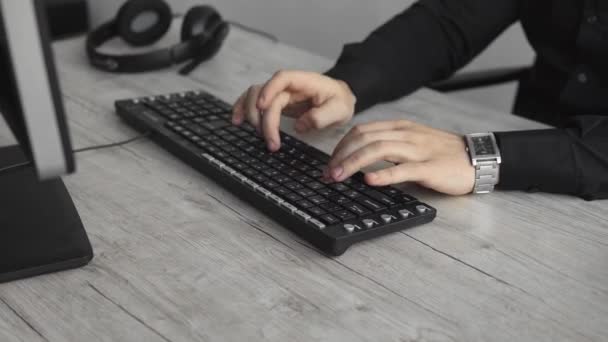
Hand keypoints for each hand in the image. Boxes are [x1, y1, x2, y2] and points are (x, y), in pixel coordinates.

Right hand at [232, 70, 355, 150]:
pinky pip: (252, 101)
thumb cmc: (339, 102)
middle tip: (271, 142)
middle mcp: (287, 85)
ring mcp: (278, 93)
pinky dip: (242, 109)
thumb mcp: (340, 110)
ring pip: (253, 96)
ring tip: (258, 135)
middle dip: (263, 119)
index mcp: (304, 81)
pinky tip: (236, 120)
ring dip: (250, 115)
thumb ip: (322, 116)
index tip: (263, 107)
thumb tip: (299, 125)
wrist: (339, 99)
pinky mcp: (274, 102)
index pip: (282, 78)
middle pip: (265, 93)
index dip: (269, 90)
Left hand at [326, 120, 474, 194]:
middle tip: (328, 174)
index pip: (362, 131)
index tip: (330, 163)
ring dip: (353, 163)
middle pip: (364, 139)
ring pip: (378, 150)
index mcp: (401, 128)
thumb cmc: (444, 154)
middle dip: (341, 156)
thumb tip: (361, 159)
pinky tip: (369, 180)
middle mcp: (406, 135)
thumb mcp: (414, 143)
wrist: (479, 158)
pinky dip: (383, 174)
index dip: (341, 146)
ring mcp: (418, 150)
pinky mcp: (430, 167)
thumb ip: (390, 146)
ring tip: (339, 177)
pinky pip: (403, 169)